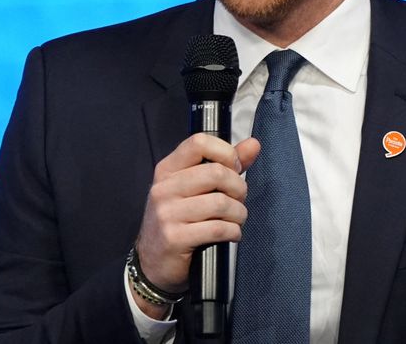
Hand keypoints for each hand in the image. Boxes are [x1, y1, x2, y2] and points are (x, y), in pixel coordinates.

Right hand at [131, 133, 260, 317]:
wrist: (152, 263)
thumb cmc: (178, 221)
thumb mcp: (195, 189)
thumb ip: (225, 164)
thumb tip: (253, 144)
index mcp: (168, 169)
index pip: (199, 143)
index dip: (226, 153)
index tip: (235, 168)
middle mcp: (164, 188)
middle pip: (216, 173)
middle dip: (238, 188)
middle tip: (238, 199)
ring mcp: (167, 213)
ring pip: (220, 203)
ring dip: (238, 213)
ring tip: (236, 219)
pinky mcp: (174, 238)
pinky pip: (217, 228)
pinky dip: (233, 231)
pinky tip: (231, 234)